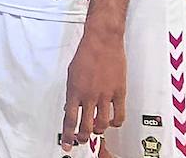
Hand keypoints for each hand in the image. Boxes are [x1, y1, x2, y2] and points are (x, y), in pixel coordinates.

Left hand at [60, 27, 126, 149]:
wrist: (102, 41)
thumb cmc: (86, 54)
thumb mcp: (71, 74)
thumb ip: (72, 93)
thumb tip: (71, 108)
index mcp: (74, 91)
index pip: (69, 120)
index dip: (68, 135)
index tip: (66, 144)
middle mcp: (88, 96)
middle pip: (85, 126)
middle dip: (82, 137)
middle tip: (82, 141)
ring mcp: (105, 95)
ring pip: (102, 123)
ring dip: (98, 130)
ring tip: (96, 131)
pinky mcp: (119, 93)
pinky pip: (119, 115)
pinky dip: (115, 123)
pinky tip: (112, 122)